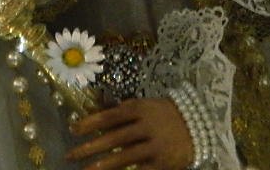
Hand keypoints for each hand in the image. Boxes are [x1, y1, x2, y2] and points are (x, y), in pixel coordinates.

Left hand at [66, 97, 193, 169]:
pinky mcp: (163, 164)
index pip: (110, 116)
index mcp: (139, 108)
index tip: (72, 130)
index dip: (89, 123)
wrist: (198, 125)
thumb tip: (91, 112)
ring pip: (124, 157)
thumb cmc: (162, 113)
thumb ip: (119, 110)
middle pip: (113, 138)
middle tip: (71, 155)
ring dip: (102, 166)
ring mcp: (155, 146)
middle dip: (90, 148)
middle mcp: (146, 126)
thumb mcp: (142, 105)